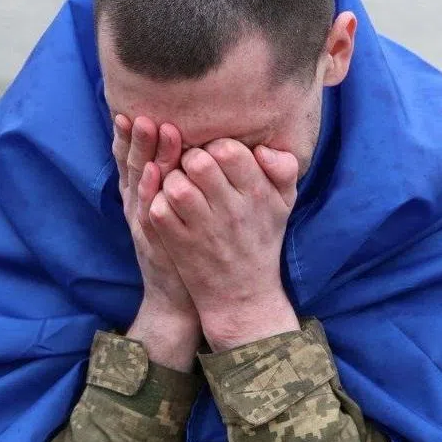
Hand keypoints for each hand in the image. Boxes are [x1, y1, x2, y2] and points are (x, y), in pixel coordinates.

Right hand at [112, 114, 200, 369]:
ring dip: (145, 153)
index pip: (134, 157)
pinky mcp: (156, 242)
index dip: (130, 134)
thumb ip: (182, 178)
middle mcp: (139, 205)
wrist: (183, 296)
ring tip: (151, 127)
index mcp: (145, 195)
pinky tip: (155, 173)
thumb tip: (190, 142)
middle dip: (137, 135)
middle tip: (142, 107)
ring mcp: (144, 223)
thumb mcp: (180, 208)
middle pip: (133, 163)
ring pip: (140, 183)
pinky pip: (152, 212)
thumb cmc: (188, 246)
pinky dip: (151, 191)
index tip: (131, 105)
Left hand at [147, 139, 300, 351]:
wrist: (244, 295)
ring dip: (171, 180)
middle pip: (198, 162)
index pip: (229, 150)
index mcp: (257, 193)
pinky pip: (158, 210)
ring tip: (179, 186)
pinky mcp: (179, 245)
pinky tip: (167, 206)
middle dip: (189, 158)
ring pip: (175, 184)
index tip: (215, 157)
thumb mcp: (284, 204)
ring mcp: (203, 229)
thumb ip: (283, 169)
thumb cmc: (262, 240)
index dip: (215, 146)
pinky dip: (157, 203)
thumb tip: (262, 148)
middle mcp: (231, 210)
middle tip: (192, 169)